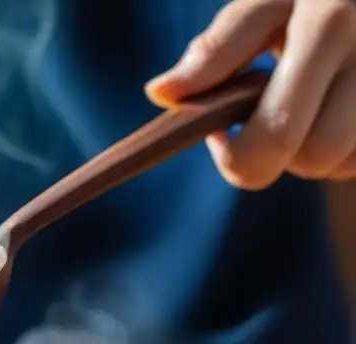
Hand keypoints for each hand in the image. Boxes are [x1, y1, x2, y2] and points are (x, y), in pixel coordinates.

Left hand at [145, 0, 355, 188]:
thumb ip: (219, 47)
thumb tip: (160, 93)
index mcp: (331, 24)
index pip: (278, 131)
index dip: (236, 155)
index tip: (218, 133)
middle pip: (314, 158)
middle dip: (277, 155)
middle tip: (268, 119)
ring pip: (343, 164)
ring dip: (313, 153)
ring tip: (310, 105)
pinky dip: (343, 147)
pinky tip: (338, 109)